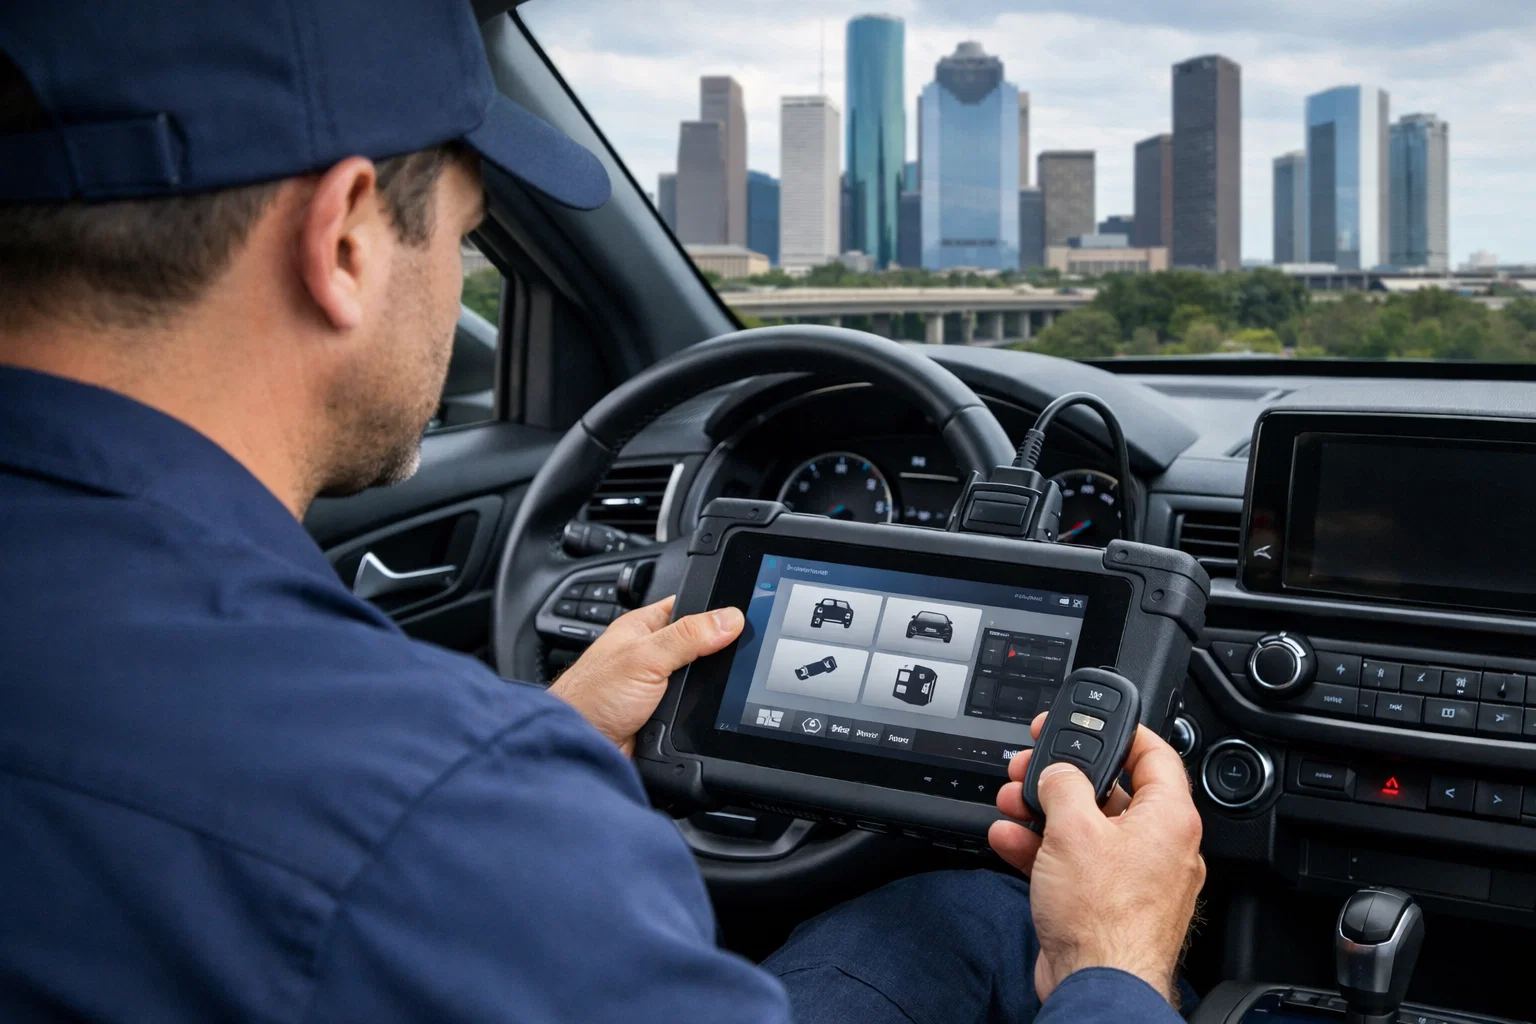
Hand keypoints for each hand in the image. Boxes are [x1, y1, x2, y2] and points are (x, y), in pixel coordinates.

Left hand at [549, 596, 743, 755]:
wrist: (580, 749)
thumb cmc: (590, 698)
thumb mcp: (645, 657)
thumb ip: (687, 636)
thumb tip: (729, 619)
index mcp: (644, 628)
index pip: (688, 607)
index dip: (714, 609)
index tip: (741, 616)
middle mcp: (651, 655)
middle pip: (700, 647)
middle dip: (713, 656)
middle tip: (727, 659)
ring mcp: (659, 686)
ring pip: (700, 682)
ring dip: (704, 691)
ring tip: (707, 692)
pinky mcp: (664, 717)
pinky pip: (693, 710)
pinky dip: (698, 715)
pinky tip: (698, 716)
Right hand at [988, 715, 1204, 1005]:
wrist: (1096, 986)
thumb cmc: (1103, 917)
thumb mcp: (1074, 826)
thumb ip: (1063, 783)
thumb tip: (1056, 772)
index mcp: (1169, 817)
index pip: (1154, 752)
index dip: (1120, 729)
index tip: (1090, 718)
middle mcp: (1159, 846)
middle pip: (1111, 790)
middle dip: (1063, 776)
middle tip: (1033, 763)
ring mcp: (1133, 878)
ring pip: (1086, 827)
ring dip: (1044, 812)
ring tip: (1012, 802)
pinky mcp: (1105, 904)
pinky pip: (1074, 863)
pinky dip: (1041, 849)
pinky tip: (1011, 840)